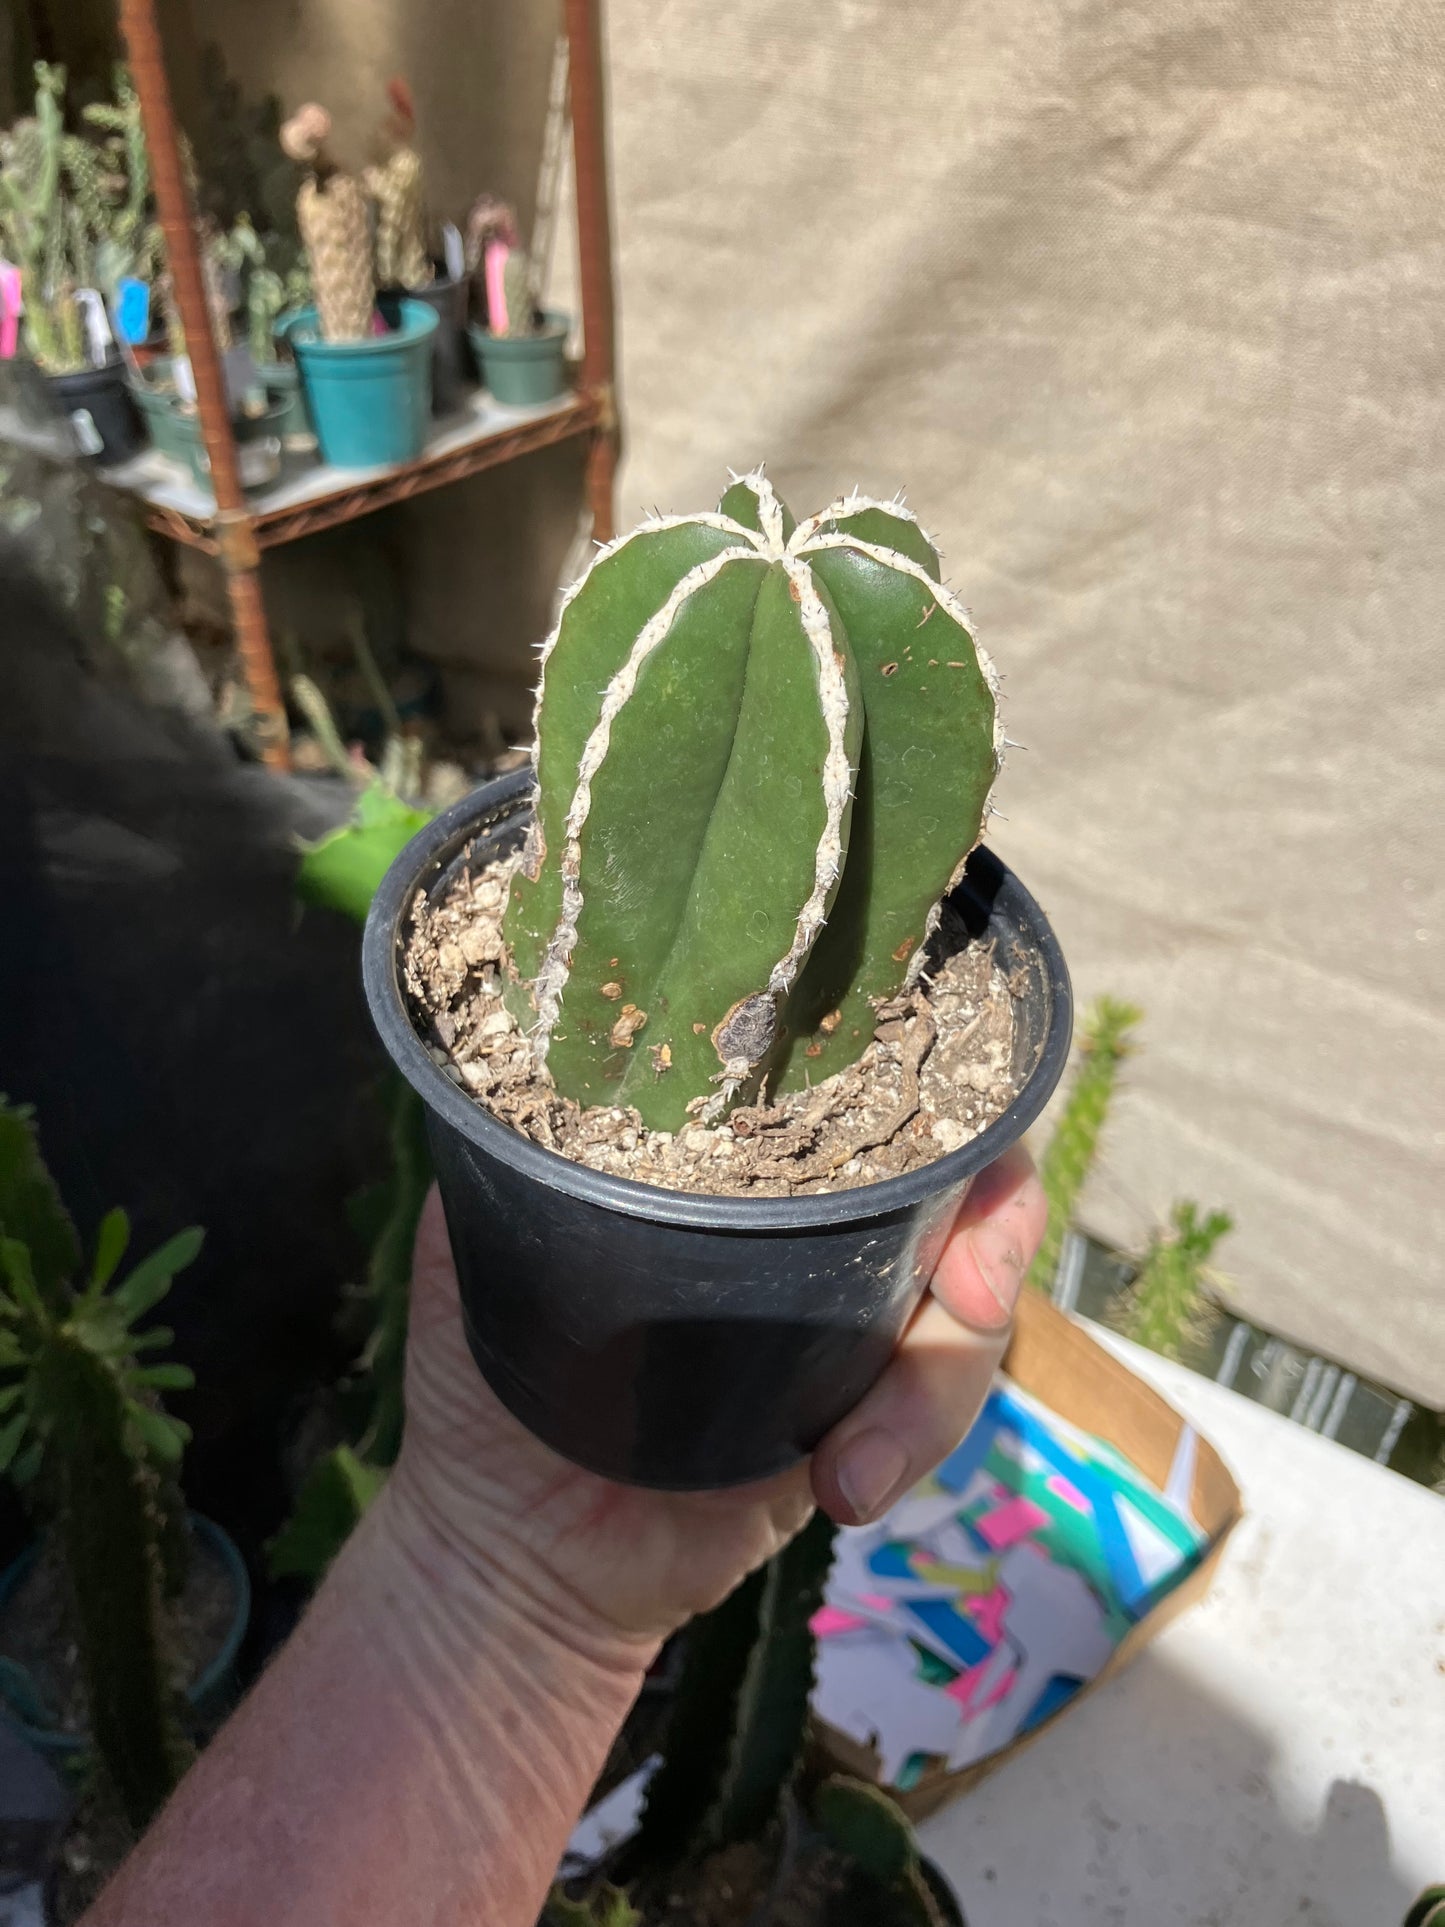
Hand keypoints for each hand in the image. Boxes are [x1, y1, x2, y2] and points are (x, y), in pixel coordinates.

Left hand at [386, 1145, 1044, 1652]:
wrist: (504, 1547)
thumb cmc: (482, 1377)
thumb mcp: (480, 1234)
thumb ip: (509, 1139)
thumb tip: (519, 1036)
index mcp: (741, 1159)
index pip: (866, 1080)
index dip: (930, 1088)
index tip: (925, 1132)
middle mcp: (817, 1222)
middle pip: (965, 1176)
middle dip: (996, 1224)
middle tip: (964, 1290)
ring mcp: (853, 1318)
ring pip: (974, 1302)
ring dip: (948, 1368)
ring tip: (858, 1460)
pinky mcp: (867, 1420)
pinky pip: (942, 1406)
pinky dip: (918, 1436)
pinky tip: (846, 1485)